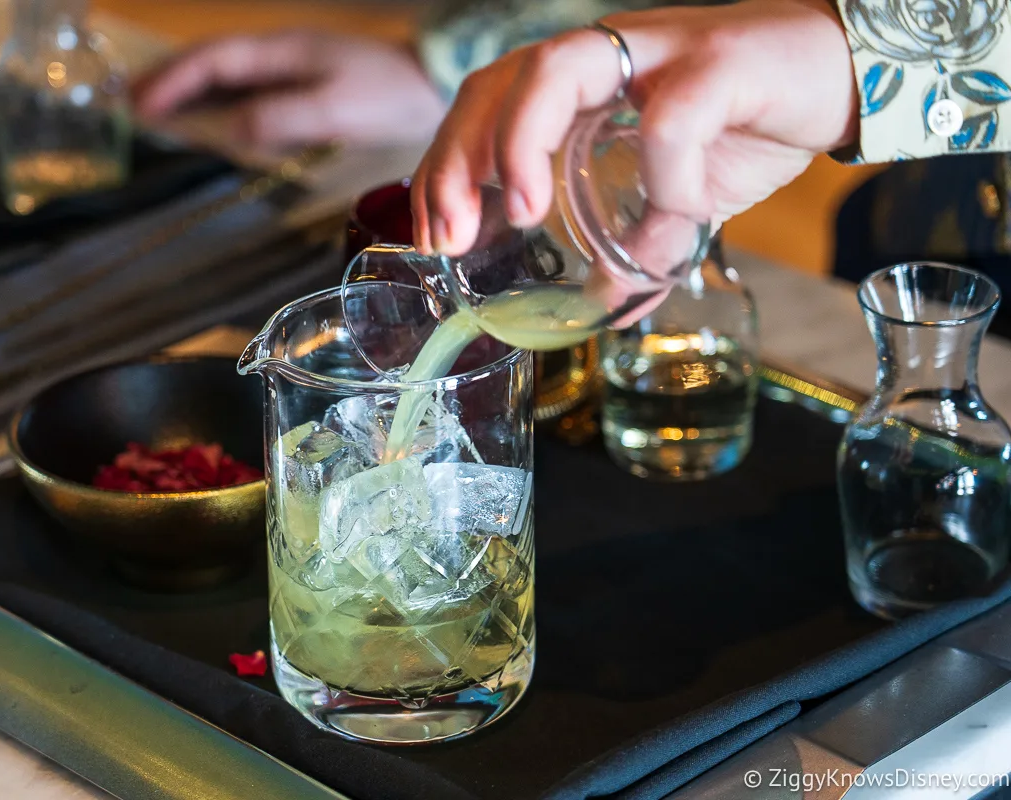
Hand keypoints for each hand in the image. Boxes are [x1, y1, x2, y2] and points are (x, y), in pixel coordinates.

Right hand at [134, 30, 447, 145]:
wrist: (435, 82)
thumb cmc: (388, 94)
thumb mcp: (333, 109)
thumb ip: (280, 118)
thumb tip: (231, 131)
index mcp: (280, 52)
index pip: (212, 62)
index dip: (173, 82)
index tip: (139, 106)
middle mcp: (281, 53)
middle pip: (212, 63)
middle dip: (170, 81)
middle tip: (131, 104)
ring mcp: (295, 68)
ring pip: (230, 77)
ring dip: (193, 93)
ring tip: (160, 112)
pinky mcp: (310, 85)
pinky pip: (252, 91)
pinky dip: (224, 104)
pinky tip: (217, 121)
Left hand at [411, 0, 858, 255]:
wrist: (841, 75)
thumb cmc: (746, 124)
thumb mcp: (676, 198)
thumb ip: (634, 240)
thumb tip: (600, 305)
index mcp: (579, 84)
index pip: (483, 106)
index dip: (445, 165)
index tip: (432, 235)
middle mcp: (603, 56)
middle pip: (498, 82)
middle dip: (456, 161)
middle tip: (447, 236)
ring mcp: (655, 51)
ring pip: (556, 71)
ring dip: (522, 145)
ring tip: (522, 216)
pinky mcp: (718, 62)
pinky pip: (673, 116)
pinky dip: (664, 174)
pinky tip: (674, 213)